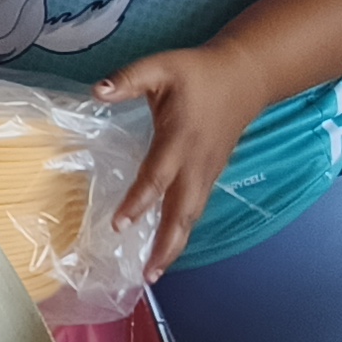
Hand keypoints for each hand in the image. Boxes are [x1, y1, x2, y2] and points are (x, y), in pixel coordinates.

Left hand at [88, 41, 269, 274]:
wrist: (245, 77)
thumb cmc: (198, 73)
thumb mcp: (161, 66)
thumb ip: (128, 79)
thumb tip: (96, 91)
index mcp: (179, 138)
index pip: (157, 176)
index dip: (139, 201)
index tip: (119, 225)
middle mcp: (195, 163)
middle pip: (182, 211)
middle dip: (166, 244)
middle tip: (147, 275)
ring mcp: (207, 172)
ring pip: (191, 215)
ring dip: (174, 245)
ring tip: (154, 272)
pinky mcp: (211, 175)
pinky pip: (195, 208)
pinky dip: (182, 231)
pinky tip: (167, 246)